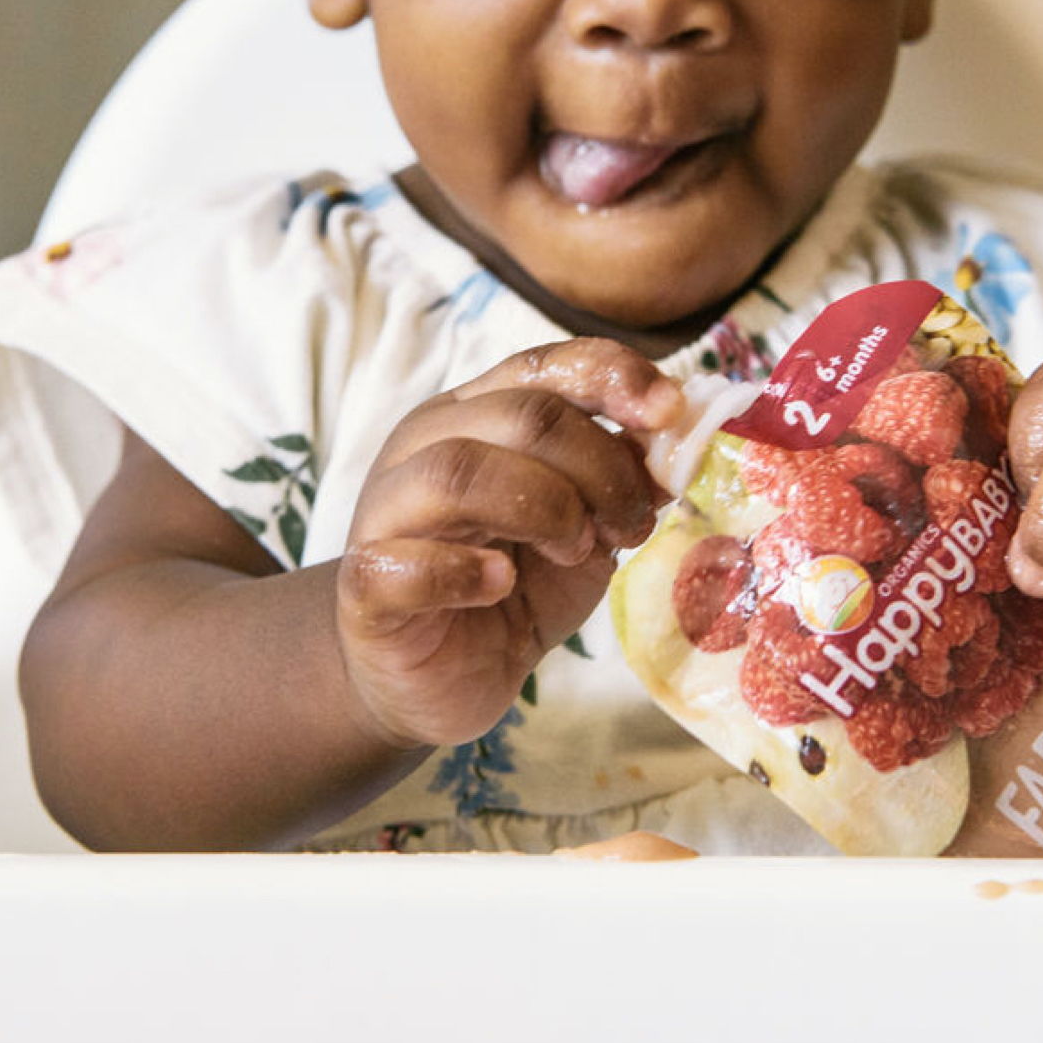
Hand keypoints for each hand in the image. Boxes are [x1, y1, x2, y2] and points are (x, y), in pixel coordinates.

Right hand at [335, 339, 681, 749]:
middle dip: (600, 467)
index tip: (671, 412)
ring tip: (576, 551)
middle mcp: (426, 444)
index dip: (613, 376)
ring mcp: (386, 510)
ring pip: (459, 470)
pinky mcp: (364, 584)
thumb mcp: (585, 529)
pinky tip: (498, 583)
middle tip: (632, 525)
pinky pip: (403, 560)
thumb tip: (678, 440)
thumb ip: (619, 481)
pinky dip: (462, 570)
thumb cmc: (511, 587)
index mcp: (478, 415)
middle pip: (521, 415)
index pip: (544, 365)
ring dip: (545, 509)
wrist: (439, 677)